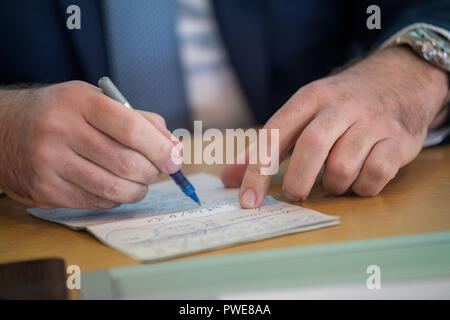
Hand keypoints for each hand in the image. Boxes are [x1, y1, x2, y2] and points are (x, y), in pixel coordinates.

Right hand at [0, 81, 181, 208]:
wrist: (6, 129)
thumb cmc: (63, 113)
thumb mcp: (96, 100)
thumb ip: (139, 120)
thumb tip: (173, 147)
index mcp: (80, 102)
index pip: (131, 128)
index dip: (160, 147)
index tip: (174, 159)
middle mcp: (61, 131)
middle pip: (126, 163)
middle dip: (152, 172)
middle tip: (156, 170)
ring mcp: (50, 163)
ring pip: (114, 189)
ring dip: (138, 189)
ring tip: (139, 181)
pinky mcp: (46, 190)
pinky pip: (97, 203)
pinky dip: (116, 198)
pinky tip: (114, 186)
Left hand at [222, 46, 448, 207]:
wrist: (399, 78)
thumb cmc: (339, 104)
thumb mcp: (301, 112)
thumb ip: (265, 147)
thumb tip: (229, 179)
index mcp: (310, 98)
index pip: (275, 135)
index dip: (258, 171)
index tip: (247, 201)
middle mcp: (340, 107)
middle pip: (310, 148)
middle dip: (297, 181)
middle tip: (296, 194)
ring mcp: (372, 122)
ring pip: (343, 167)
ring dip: (333, 185)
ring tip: (334, 179)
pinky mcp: (398, 140)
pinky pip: (375, 175)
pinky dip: (362, 186)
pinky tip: (359, 179)